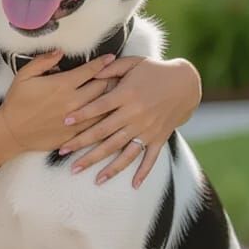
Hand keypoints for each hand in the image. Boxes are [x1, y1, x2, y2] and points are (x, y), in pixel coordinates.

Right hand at [0, 49, 116, 154]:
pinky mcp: (75, 134)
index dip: (102, 63)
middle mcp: (73, 101)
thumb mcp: (24, 75)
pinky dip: (104, 117)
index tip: (111, 58)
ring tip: (119, 93)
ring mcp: (76, 119)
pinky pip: (96, 125)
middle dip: (112, 79)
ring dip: (112, 98)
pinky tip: (109, 114)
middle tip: (118, 75)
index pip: (90, 70)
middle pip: (102, 87)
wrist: (11, 132)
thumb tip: (60, 51)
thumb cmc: (17, 102)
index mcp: (63, 84)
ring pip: (103, 107)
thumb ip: (43, 61)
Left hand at [58, 57, 201, 186]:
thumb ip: (111, 68)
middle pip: (104, 133)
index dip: (82, 114)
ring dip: (107, 167)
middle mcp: (135, 115)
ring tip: (92, 178)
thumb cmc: (154, 70)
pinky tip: (134, 185)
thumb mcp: (133, 62)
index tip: (64, 122)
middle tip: (62, 153)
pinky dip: (143, 172)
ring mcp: (147, 129)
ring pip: (123, 152)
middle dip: (82, 144)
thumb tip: (90, 72)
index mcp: (127, 95)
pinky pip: (150, 158)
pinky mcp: (158, 138)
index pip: (99, 107)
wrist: (186, 83)